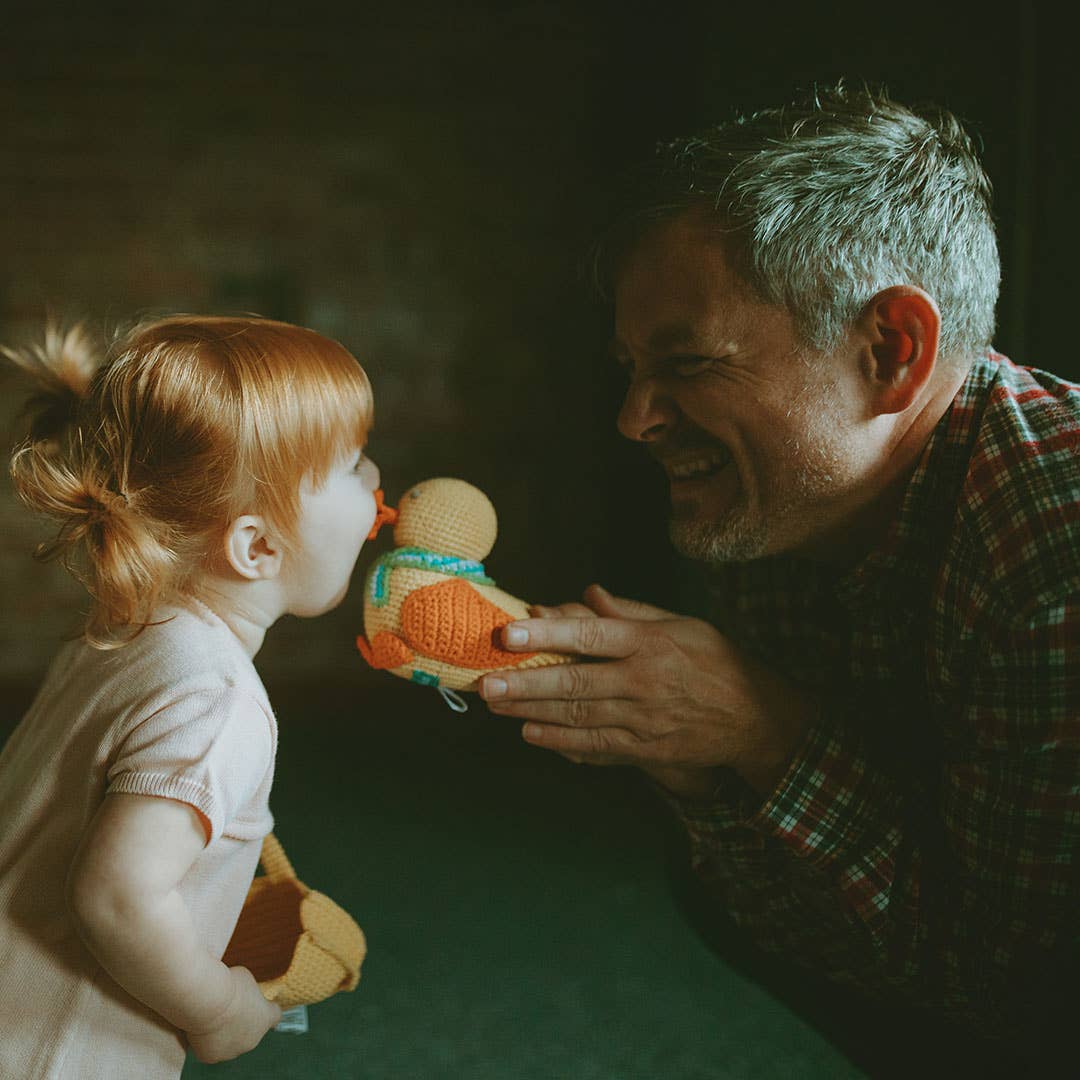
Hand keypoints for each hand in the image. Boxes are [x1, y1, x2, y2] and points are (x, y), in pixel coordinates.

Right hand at [185, 966, 281, 1063]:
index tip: (260, 1004)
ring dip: (225, 1033)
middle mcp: (253, 1039)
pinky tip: (202, 1026)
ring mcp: (233, 1051)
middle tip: (227, 1007)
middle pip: (251, 1030)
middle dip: (242, 1021)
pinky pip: (212, 1047)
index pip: (274, 1016)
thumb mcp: (246, 980)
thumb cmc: (229, 985)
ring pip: (231, 1042)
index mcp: (266, 1018)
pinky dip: (207, 1040)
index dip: (267, 1009)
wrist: (207, 1002)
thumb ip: (248, 992)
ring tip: (213, 1015)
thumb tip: (241, 996)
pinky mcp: (213, 1057)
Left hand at [482, 584, 817, 795]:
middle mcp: (643, 682)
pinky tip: (531, 733)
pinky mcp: (644, 749)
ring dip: (532, 711)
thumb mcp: (680, 623)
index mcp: (650, 643)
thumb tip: (587, 594)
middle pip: (576, 683)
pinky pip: (595, 746)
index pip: (591, 635)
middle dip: (526, 683)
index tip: (510, 632)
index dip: (548, 633)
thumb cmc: (713, 661)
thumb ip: (630, 611)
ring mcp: (643, 720)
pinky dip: (560, 741)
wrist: (754, 717)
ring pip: (579, 716)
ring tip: (495, 704)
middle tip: (486, 682)